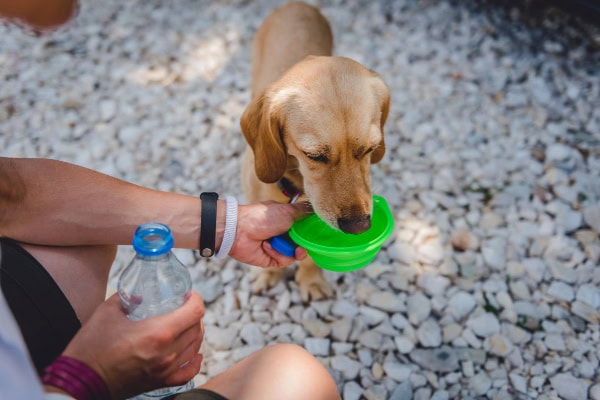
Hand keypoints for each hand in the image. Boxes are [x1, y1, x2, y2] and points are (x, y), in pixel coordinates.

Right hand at [61, 292, 204, 398]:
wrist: (79, 382)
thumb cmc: (91, 347)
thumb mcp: (107, 312)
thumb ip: (126, 298)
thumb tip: (138, 296)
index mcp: (158, 332)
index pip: (194, 312)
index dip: (195, 299)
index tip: (189, 295)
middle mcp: (168, 353)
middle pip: (197, 328)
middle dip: (194, 314)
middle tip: (184, 307)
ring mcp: (166, 370)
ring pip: (195, 348)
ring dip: (195, 333)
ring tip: (186, 324)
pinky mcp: (160, 383)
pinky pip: (188, 372)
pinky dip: (195, 361)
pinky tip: (194, 353)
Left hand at [230, 201, 311, 267]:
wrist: (239, 230)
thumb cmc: (263, 217)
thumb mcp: (287, 210)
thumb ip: (304, 210)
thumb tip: (316, 208)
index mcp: (287, 221)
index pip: (305, 229)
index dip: (311, 233)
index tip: (317, 234)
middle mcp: (283, 234)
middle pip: (303, 244)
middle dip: (303, 244)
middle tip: (300, 244)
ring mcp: (278, 247)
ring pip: (295, 254)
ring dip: (288, 249)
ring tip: (278, 242)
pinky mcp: (271, 260)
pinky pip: (284, 261)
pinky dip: (277, 254)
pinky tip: (267, 246)